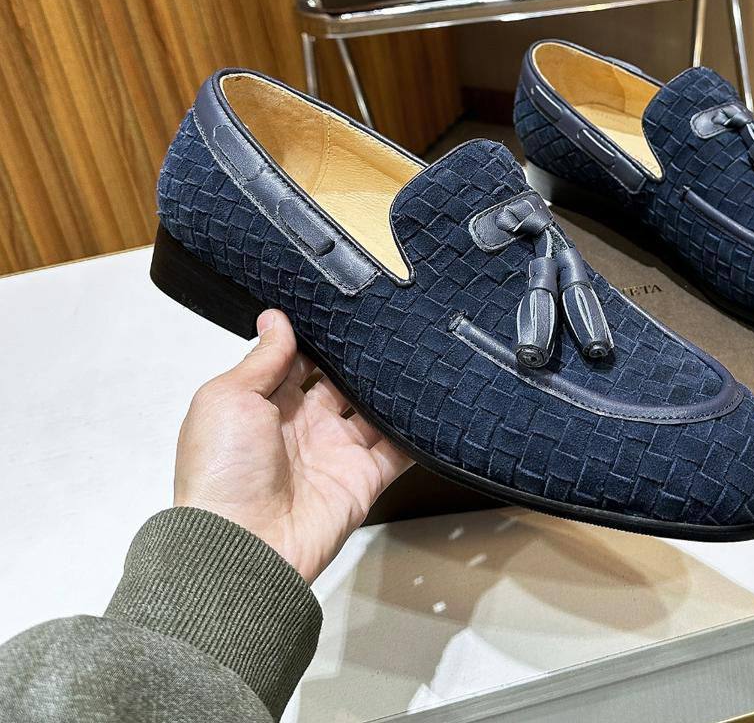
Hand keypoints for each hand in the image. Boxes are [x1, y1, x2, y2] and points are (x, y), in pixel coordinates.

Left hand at [174, 310, 410, 581]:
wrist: (242, 547)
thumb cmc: (221, 473)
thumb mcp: (227, 399)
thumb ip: (261, 359)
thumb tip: (275, 319)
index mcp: (263, 405)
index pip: (297, 360)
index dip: (317, 335)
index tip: (340, 306)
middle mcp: (302, 426)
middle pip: (340, 380)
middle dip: (358, 356)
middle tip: (383, 320)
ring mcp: (335, 452)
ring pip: (373, 408)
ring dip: (390, 386)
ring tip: (413, 349)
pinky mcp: (363, 478)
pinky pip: (398, 449)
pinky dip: (416, 429)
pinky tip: (431, 399)